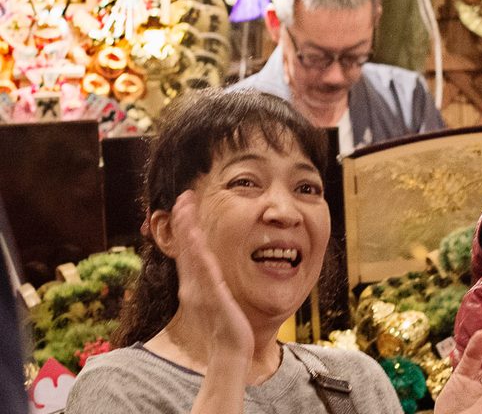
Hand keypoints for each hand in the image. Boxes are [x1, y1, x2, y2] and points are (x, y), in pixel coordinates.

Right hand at [172, 191, 253, 358]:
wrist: (230, 352)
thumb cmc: (226, 329)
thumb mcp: (216, 301)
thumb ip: (212, 285)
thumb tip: (212, 273)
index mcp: (194, 285)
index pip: (187, 251)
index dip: (186, 228)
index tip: (185, 205)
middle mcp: (192, 285)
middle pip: (185, 247)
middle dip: (184, 221)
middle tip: (183, 196)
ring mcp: (200, 290)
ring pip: (191, 254)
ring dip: (188, 229)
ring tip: (185, 207)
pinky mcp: (212, 296)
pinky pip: (204, 270)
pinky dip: (198, 252)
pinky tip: (196, 236)